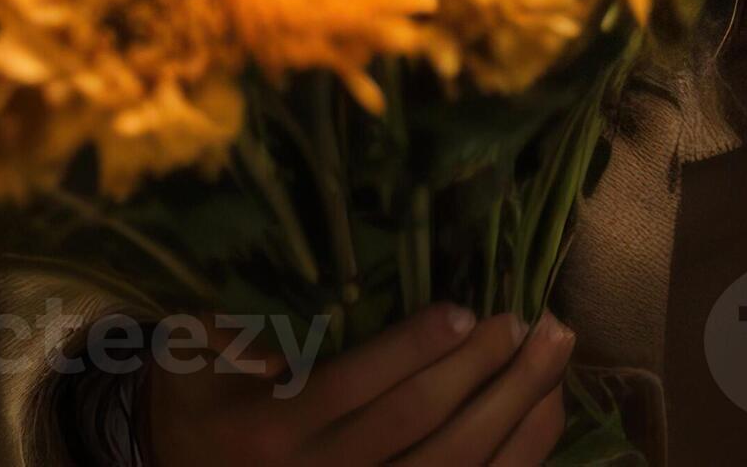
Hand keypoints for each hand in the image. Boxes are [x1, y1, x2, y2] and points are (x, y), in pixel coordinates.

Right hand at [145, 306, 574, 466]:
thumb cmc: (199, 400)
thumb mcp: (192, 358)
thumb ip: (235, 329)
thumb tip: (307, 297)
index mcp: (270, 430)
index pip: (355, 388)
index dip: (414, 349)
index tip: (463, 310)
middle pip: (418, 425)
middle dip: (482, 370)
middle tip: (528, 318)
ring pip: (454, 465)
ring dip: (514, 406)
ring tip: (554, 348)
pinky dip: (518, 453)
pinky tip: (546, 408)